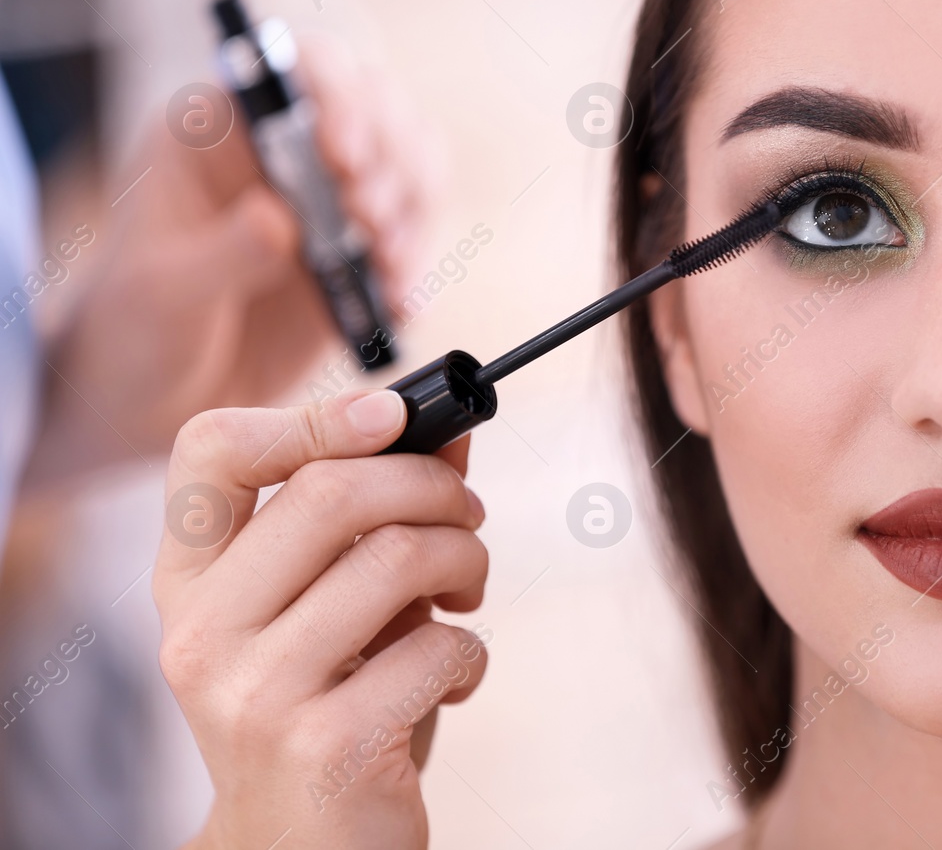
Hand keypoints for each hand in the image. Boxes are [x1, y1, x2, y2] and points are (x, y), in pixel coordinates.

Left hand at [23, 34, 440, 487]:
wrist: (152, 403)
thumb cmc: (132, 331)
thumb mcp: (161, 294)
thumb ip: (221, 254)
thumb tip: (278, 217)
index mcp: (222, 129)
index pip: (301, 69)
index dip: (338, 97)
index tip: (344, 157)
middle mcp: (285, 151)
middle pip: (379, 108)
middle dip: (390, 159)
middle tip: (368, 221)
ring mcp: (328, 201)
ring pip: (411, 165)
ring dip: (414, 210)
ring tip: (386, 266)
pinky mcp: (358, 255)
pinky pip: (414, 238)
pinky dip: (417, 267)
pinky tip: (394, 304)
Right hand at [154, 390, 487, 849]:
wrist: (304, 848)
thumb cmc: (327, 706)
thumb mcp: (336, 604)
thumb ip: (378, 515)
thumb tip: (450, 429)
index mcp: (190, 581)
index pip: (211, 450)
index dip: (314, 414)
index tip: (394, 416)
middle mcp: (201, 631)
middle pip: (333, 490)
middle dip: (433, 488)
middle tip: (468, 518)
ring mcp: (255, 692)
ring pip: (398, 557)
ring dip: (467, 562)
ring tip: (466, 594)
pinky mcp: (324, 744)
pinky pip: (438, 644)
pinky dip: (471, 650)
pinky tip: (456, 674)